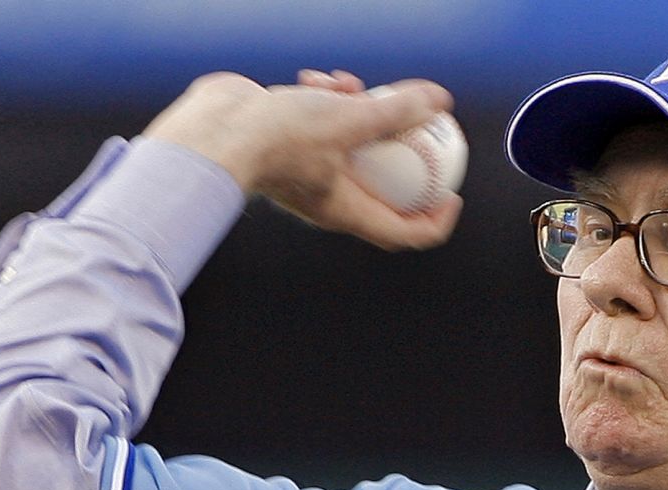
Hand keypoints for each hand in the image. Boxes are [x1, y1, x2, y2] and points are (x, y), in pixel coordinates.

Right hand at [143, 70, 461, 249]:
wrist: (213, 129)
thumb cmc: (277, 136)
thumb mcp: (349, 119)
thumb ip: (397, 111)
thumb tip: (439, 101)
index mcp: (347, 211)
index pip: (405, 233)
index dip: (436, 220)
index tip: (453, 193)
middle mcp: (329, 199)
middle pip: (385, 186)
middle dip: (403, 150)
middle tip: (421, 125)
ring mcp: (307, 173)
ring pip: (352, 147)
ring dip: (361, 112)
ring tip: (353, 84)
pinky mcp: (288, 146)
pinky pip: (322, 128)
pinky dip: (328, 103)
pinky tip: (321, 78)